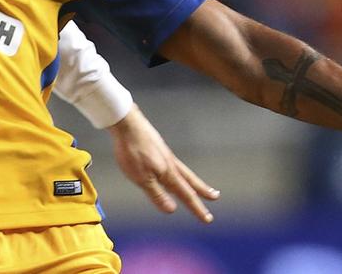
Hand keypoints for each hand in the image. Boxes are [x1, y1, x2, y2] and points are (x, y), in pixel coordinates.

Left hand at [109, 105, 219, 222]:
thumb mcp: (141, 178)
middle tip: (215, 197)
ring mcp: (164, 154)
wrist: (126, 123)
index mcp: (168, 174)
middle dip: (202, 191)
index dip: (196, 208)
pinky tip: (173, 170)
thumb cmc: (132, 151)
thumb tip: (172, 209)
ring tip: (200, 185)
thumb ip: (157, 194)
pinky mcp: (157, 147)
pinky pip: (173, 163)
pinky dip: (179, 171)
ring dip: (193, 180)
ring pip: (183, 171)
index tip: (208, 219)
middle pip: (190, 181)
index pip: (186, 195)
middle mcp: (170, 164)